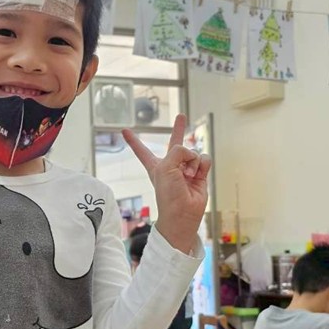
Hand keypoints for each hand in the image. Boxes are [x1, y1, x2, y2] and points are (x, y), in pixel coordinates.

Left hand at [122, 114, 210, 254]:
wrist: (182, 212)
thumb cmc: (168, 193)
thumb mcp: (165, 167)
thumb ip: (178, 151)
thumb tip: (192, 153)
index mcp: (155, 165)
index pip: (142, 150)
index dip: (133, 140)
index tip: (124, 130)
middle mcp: (171, 165)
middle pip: (175, 143)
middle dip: (178, 129)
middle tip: (181, 116)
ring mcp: (186, 169)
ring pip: (193, 152)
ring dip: (192, 161)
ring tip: (187, 176)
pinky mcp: (200, 173)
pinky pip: (204, 159)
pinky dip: (202, 165)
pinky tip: (197, 175)